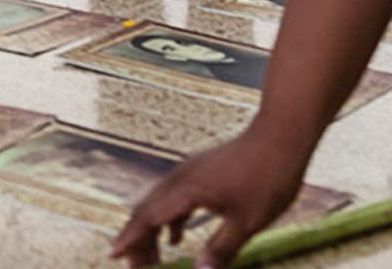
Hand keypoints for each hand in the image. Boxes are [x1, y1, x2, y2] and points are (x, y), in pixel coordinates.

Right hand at [110, 128, 310, 268]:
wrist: (280, 136)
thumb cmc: (267, 178)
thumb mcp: (247, 222)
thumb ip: (221, 249)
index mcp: (186, 191)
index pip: (148, 219)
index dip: (130, 240)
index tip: (112, 255)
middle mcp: (180, 179)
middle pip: (146, 211)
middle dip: (138, 241)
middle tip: (136, 268)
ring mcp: (188, 172)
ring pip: (158, 204)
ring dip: (152, 231)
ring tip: (154, 258)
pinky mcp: (198, 171)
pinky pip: (172, 197)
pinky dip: (168, 219)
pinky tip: (177, 236)